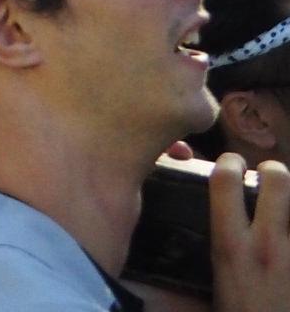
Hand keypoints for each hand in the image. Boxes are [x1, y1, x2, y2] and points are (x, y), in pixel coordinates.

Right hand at [211, 152, 289, 309]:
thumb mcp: (213, 291)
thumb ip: (204, 262)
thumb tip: (177, 250)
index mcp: (231, 247)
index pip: (225, 182)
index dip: (227, 163)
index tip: (229, 163)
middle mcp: (268, 245)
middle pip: (277, 180)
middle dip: (274, 172)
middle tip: (268, 179)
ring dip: (289, 196)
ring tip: (283, 202)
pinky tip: (289, 228)